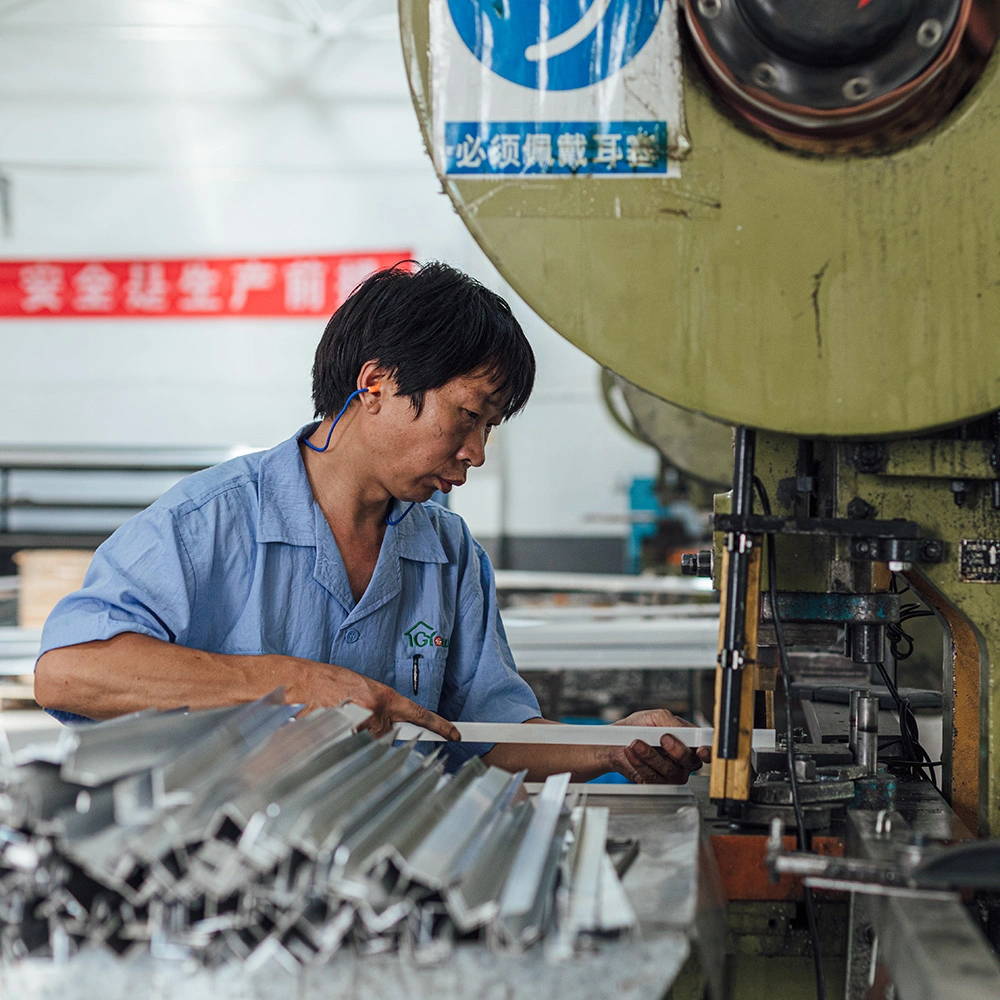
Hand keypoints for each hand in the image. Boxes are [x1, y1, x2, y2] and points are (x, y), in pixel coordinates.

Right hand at [288, 660, 459, 740]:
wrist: (298, 682)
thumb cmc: (324, 681)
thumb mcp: (359, 689)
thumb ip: (377, 707)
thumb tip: (385, 724)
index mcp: (382, 697)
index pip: (418, 714)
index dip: (439, 725)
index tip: (455, 734)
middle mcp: (374, 713)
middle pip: (386, 737)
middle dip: (373, 733)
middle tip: (353, 720)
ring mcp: (359, 728)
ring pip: (367, 747)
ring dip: (355, 741)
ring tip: (336, 722)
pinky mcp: (343, 740)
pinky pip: (350, 753)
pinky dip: (341, 747)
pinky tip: (329, 731)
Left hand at [608, 708, 711, 784]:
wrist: (616, 741)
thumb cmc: (638, 727)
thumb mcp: (654, 717)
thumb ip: (671, 721)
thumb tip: (683, 730)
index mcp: (688, 741)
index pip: (706, 749)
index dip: (707, 752)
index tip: (700, 750)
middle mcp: (683, 760)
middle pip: (690, 761)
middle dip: (676, 750)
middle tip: (663, 738)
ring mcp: (671, 773)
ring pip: (669, 769)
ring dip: (650, 754)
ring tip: (636, 742)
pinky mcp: (656, 783)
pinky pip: (652, 777)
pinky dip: (639, 763)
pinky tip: (631, 752)